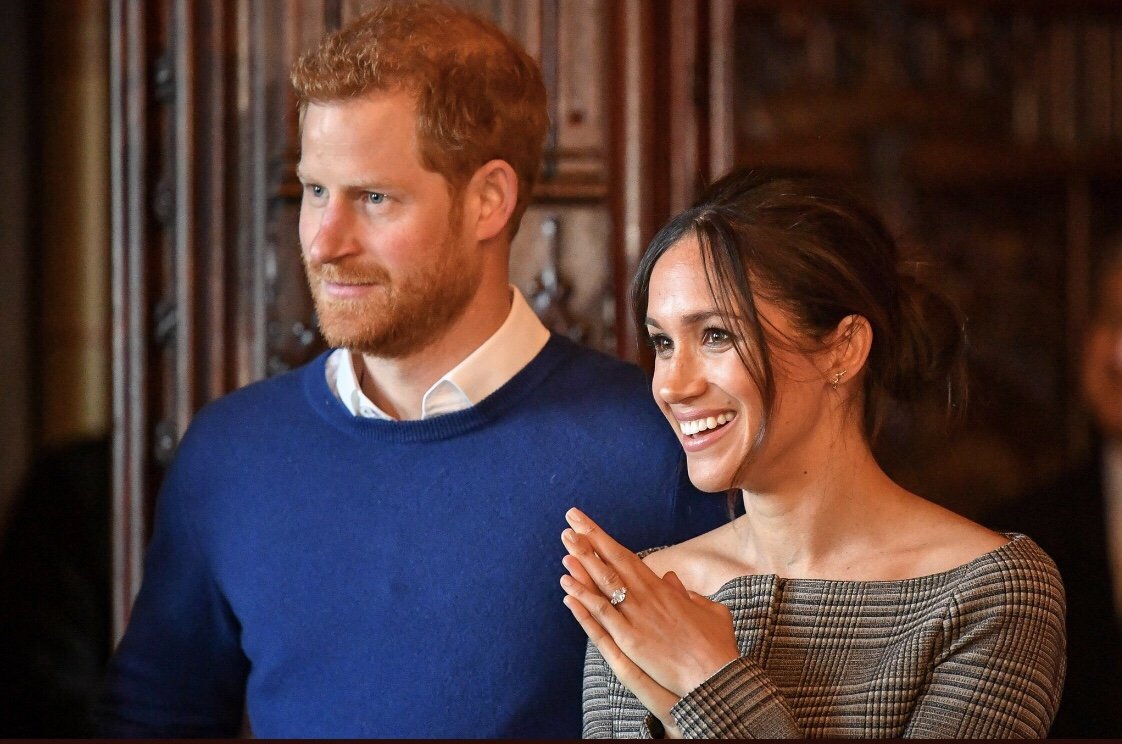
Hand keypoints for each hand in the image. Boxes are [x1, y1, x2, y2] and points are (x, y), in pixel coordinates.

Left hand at [559, 508, 739, 708]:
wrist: (718, 676)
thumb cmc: (716, 646)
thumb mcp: (709, 610)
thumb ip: (688, 593)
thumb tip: (672, 579)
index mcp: (662, 589)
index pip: (627, 557)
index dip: (606, 540)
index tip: (588, 525)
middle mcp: (647, 597)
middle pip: (612, 561)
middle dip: (590, 539)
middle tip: (570, 518)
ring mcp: (637, 617)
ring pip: (603, 583)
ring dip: (583, 561)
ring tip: (565, 542)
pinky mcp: (630, 640)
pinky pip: (602, 614)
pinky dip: (583, 598)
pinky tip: (566, 584)